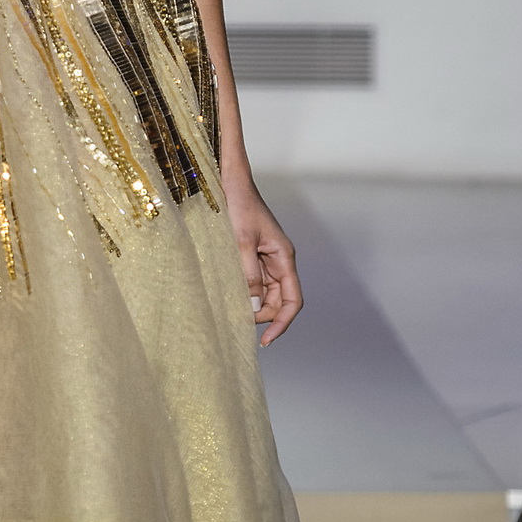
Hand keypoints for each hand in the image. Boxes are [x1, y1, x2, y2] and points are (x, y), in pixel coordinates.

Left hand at [223, 173, 301, 344]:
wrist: (229, 181)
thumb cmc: (238, 205)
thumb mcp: (241, 242)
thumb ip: (249, 274)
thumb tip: (254, 305)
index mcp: (284, 257)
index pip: (292, 300)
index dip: (282, 323)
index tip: (266, 340)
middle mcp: (279, 260)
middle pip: (278, 300)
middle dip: (262, 315)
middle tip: (237, 321)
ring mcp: (266, 258)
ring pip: (265, 293)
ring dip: (252, 304)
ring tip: (231, 310)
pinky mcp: (252, 254)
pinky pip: (253, 281)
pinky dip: (244, 291)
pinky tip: (229, 296)